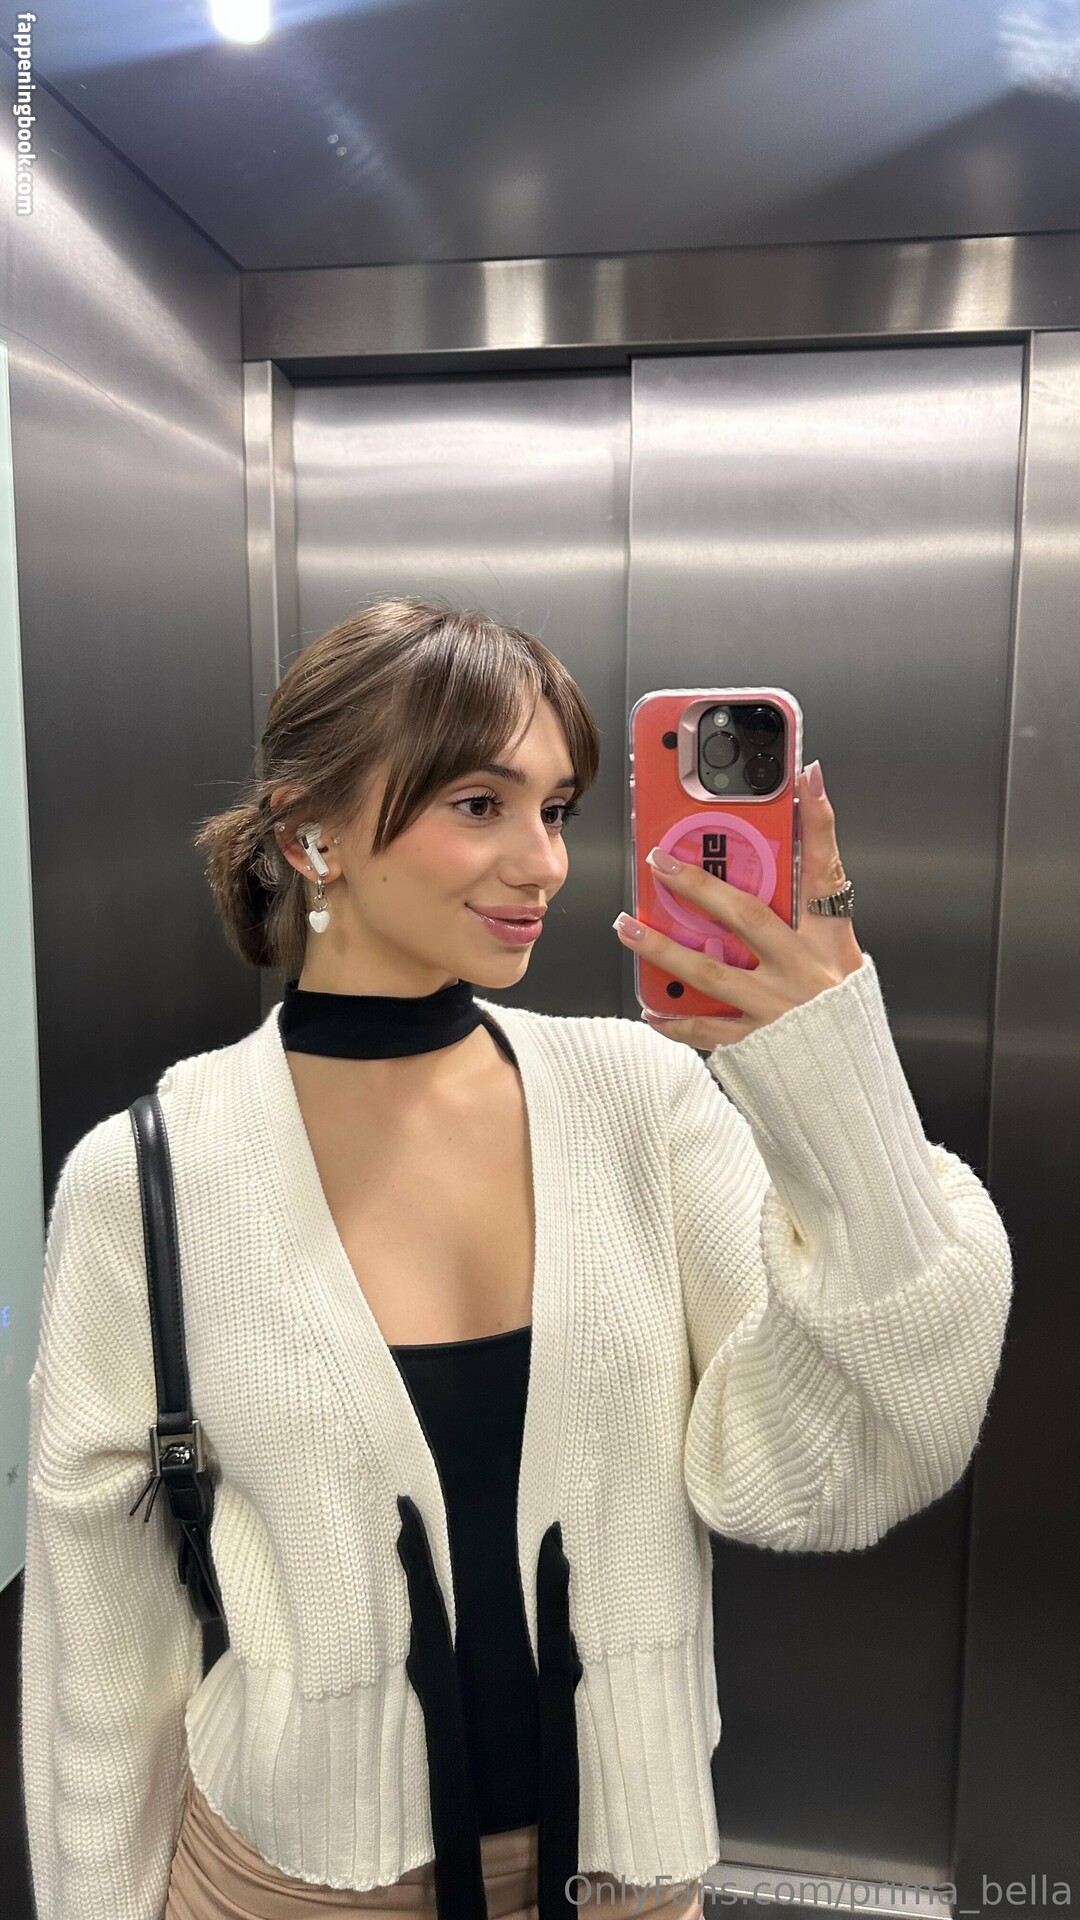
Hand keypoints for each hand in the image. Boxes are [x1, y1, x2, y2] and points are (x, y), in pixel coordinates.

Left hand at [613, 762, 864, 1049]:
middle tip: (660, 859)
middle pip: (748, 916)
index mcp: (832, 946)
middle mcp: (805, 973)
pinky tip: (650, 1008)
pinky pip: (706, 1030)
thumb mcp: (841, 963)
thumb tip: (775, 873)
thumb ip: (809, 922)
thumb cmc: (842, 1020)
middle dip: (700, 884)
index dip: (819, 824)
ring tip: (629, 927)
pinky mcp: (758, 1045)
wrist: (850, 1089)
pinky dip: (675, 1020)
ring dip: (664, 948)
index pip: (827, 874)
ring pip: (711, 972)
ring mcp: (778, 1010)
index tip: (807, 777)